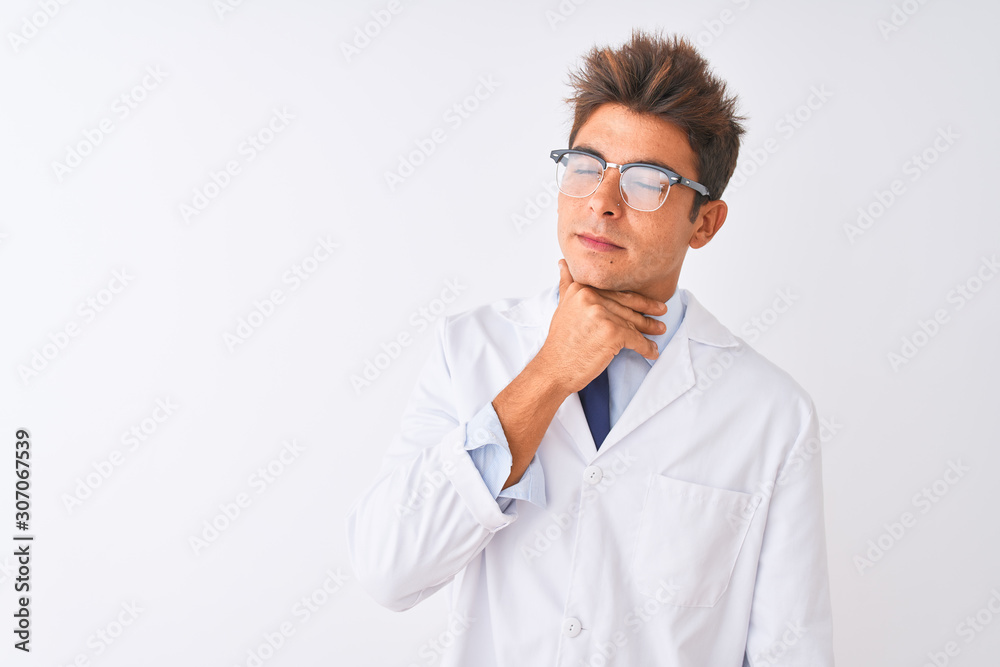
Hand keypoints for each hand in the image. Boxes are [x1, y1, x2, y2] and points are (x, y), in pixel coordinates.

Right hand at [532, 259, 667, 395]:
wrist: (554, 369)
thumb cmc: (560, 343)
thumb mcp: (562, 306)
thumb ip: (567, 284)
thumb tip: (563, 263)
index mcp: (582, 289)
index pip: (615, 291)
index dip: (634, 297)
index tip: (648, 301)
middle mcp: (591, 298)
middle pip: (626, 305)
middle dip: (646, 310)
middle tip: (661, 313)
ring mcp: (602, 314)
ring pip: (633, 321)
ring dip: (649, 329)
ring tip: (659, 331)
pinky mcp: (612, 333)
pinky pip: (636, 339)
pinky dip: (646, 347)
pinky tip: (651, 351)